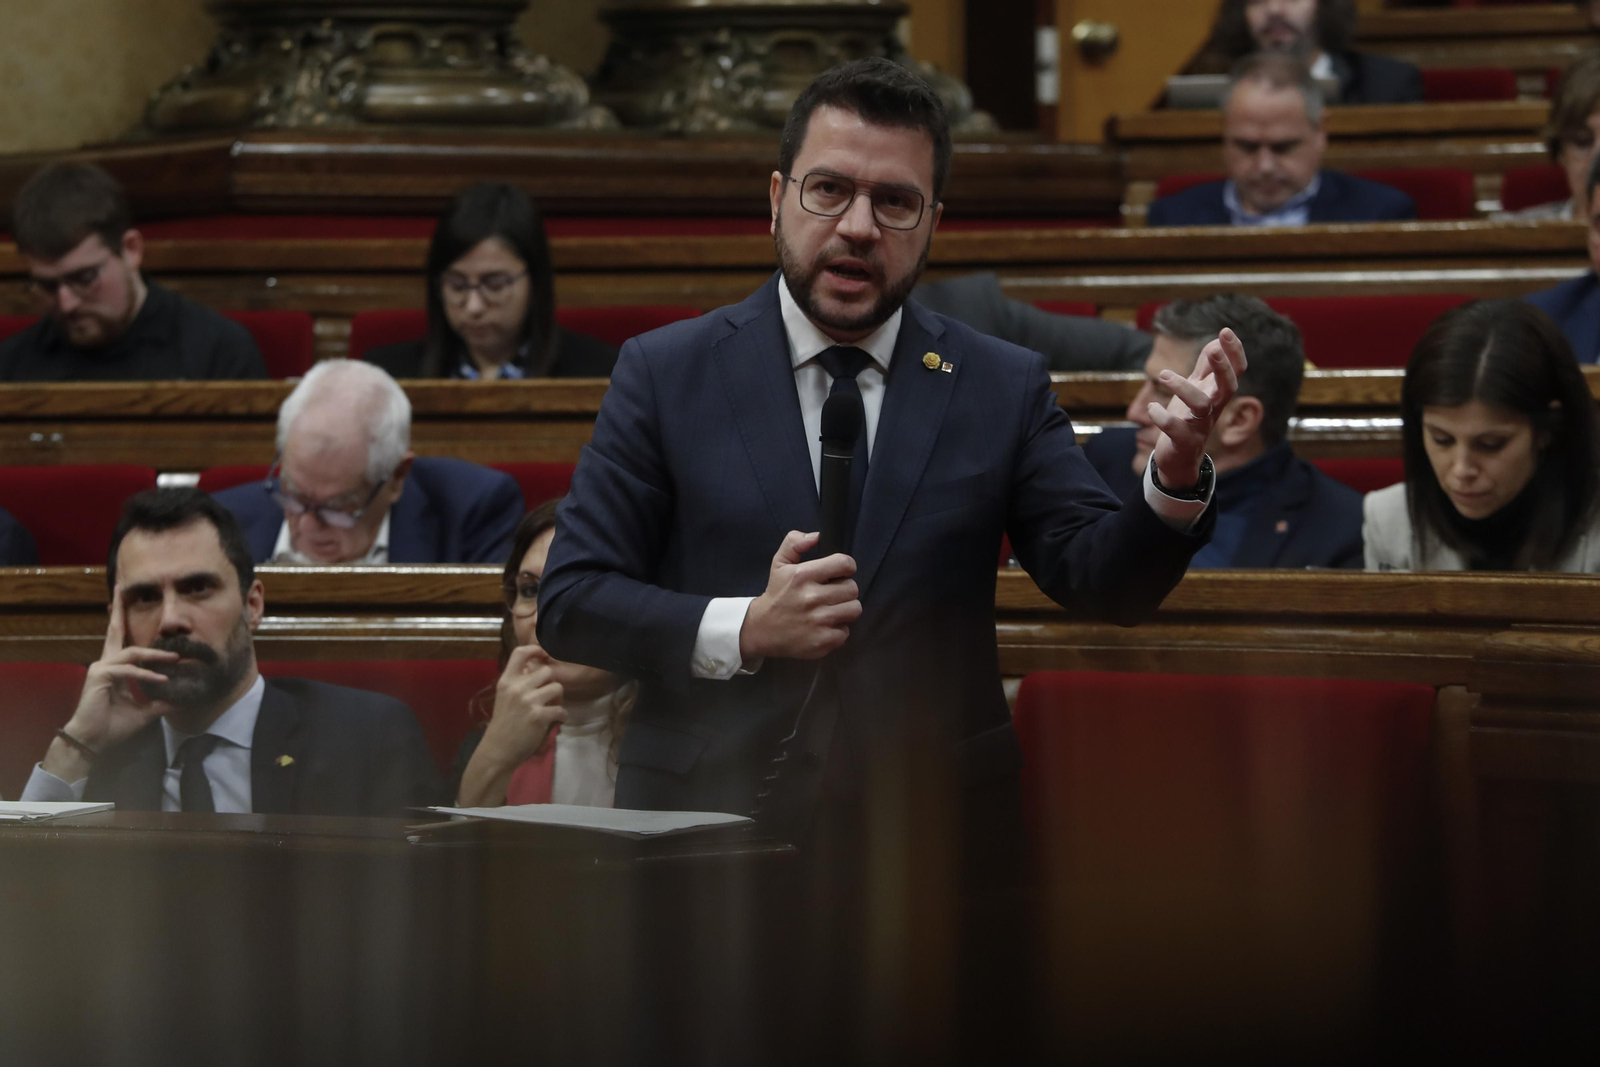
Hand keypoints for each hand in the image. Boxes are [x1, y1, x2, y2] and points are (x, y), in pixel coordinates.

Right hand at [41, 587, 178, 781]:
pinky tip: (161, 680)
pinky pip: (128, 670)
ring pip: (132, 652)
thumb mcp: (145, 711)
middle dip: (119, 609)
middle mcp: (106, 662)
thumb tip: (181, 699)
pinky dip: (146, 674)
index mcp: (116, 667)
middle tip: (121, 587)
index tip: (123, 600)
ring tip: (175, 656)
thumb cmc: (114, 724)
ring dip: (155, 654)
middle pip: (115, 630)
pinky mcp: (99, 676)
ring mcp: (101, 667)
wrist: (94, 740)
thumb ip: (160, 701)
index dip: (122, 620)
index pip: (121, 639)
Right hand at [477, 645, 566, 770]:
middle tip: (549, 696)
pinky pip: (561, 709)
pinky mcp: (538, 716)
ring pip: (557, 688)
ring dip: (559, 699)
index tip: (544, 654)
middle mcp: (516, 688)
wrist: (498, 750)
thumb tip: (531, 667)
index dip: (535, 649)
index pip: (520, 653)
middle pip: (547, 671)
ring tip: (553, 708)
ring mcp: (528, 701)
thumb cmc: (503, 724)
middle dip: (552, 683)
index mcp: (506, 681)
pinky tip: (557, 720)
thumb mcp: (504, 698)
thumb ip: (517, 682)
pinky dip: (562, 716)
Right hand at [739, 530, 861, 661]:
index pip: (843, 564)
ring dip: (845, 609)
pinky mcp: (822, 641)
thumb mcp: (779, 564)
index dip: (846, 567)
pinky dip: (837, 630)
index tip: (840, 572)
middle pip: (853, 588)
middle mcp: (812, 597)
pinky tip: (824, 627)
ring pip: (854, 609)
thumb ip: (794, 543)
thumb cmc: (776, 594)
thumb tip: (817, 536)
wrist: (762, 629)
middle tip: (831, 594)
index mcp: (803, 575)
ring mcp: (819, 621)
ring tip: (831, 609)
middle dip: (844, 589)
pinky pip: (845, 632)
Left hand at [1148, 327, 1247, 488]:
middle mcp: (1213, 408)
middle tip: (1214, 350)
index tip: (1226, 331)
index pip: (1236, 371)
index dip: (1234, 352)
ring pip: (1201, 406)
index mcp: (1217, 393)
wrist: (1179, 458)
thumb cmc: (1189, 419)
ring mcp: (1200, 426)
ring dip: (1184, 388)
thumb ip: (1207, 367)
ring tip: (1164, 375)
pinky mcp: (1183, 441)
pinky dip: (1162, 417)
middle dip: (1223, 368)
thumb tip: (1216, 341)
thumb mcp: (1198, 390)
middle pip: (1228, 388)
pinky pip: (1176, 428)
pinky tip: (1152, 407)